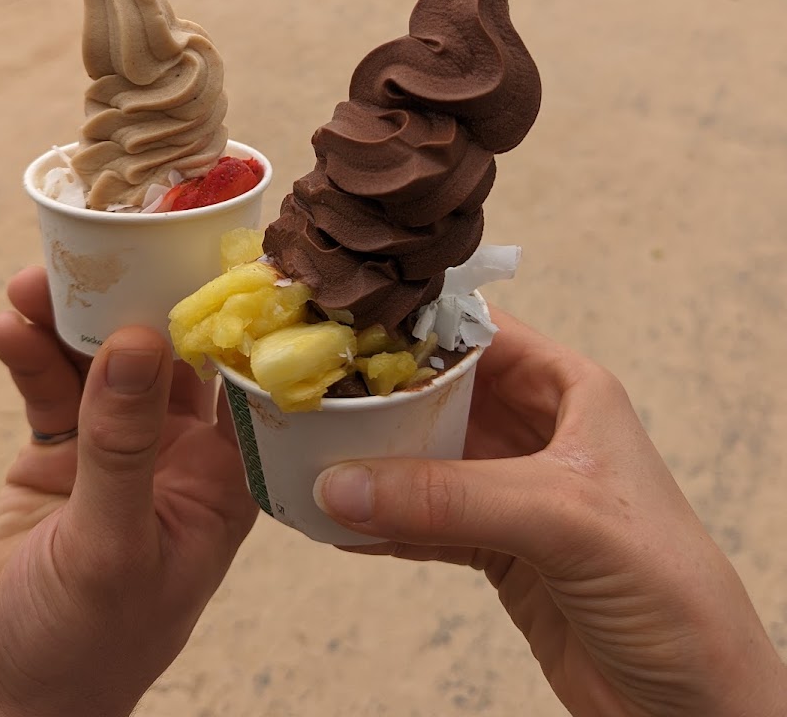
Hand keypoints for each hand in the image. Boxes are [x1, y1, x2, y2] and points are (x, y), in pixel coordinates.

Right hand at [0, 267, 256, 716]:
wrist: (4, 703)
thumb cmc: (84, 652)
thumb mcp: (110, 548)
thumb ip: (123, 445)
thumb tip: (138, 339)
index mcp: (223, 480)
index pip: (240, 381)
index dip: (229, 317)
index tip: (208, 251)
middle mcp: (179, 456)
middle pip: (167, 356)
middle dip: (137, 303)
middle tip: (107, 250)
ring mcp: (118, 451)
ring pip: (102, 364)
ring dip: (70, 322)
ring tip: (33, 284)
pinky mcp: (61, 455)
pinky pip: (49, 390)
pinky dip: (29, 357)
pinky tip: (7, 329)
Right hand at [315, 311, 786, 716]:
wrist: (696, 708)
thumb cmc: (672, 590)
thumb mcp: (562, 519)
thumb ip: (451, 498)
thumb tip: (343, 483)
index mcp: (571, 391)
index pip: (480, 333)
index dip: (415, 326)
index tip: (344, 328)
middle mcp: (539, 431)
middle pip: (441, 393)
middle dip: (379, 396)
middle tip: (311, 397)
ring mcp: (515, 491)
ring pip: (426, 459)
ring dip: (372, 463)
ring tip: (309, 458)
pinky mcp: (499, 549)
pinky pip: (425, 522)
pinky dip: (382, 522)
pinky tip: (339, 524)